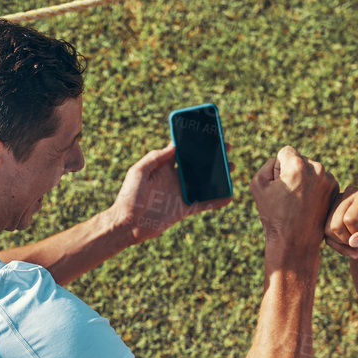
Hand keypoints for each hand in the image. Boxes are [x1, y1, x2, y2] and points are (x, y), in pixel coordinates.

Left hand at [110, 144, 230, 244]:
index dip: (194, 142)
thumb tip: (174, 145)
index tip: (207, 133)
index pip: (182, 151)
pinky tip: (229, 196)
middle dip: (212, 156)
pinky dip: (216, 201)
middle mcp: (174, 179)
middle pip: (197, 165)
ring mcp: (181, 194)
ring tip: (231, 166)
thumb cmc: (128, 196)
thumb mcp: (138, 171)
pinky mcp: (184, 209)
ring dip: (218, 176)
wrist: (127, 224)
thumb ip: (156, 157)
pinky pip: (204, 204)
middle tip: (226, 147)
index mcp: (164, 167)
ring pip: (204, 183)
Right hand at [251, 146, 336, 263]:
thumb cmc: (274, 215)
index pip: (285, 152)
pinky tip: (308, 204)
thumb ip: (267, 165)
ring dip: (304, 180)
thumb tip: (280, 161)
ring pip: (311, 170)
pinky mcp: (335, 190)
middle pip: (300, 160)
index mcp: (297, 165)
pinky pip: (321, 181)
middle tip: (287, 196)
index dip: (277, 168)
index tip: (278, 185)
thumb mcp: (258, 185)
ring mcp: (328, 179)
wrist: (296, 241)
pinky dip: (314, 189)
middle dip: (292, 173)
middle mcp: (316, 168)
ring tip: (298, 202)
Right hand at [324, 187, 357, 258]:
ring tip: (357, 243)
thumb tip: (352, 242)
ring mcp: (336, 201)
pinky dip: (337, 244)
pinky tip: (350, 245)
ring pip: (328, 230)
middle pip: (336, 225)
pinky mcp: (329, 210)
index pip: (350, 219)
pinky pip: (325, 233)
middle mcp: (347, 194)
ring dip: (343, 243)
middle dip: (348, 239)